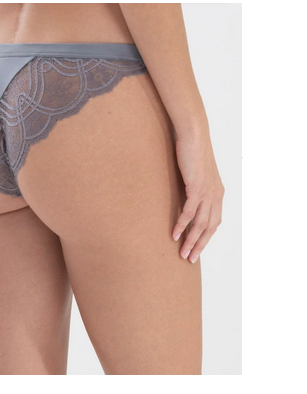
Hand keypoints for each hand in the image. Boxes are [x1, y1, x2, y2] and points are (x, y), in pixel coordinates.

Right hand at [172, 131, 223, 262]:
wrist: (194, 134)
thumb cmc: (192, 151)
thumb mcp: (196, 173)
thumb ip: (195, 187)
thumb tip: (185, 198)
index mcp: (217, 193)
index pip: (214, 222)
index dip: (205, 238)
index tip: (196, 250)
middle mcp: (216, 195)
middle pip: (209, 227)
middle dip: (199, 245)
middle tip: (189, 258)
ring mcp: (208, 192)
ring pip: (201, 223)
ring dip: (191, 240)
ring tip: (182, 252)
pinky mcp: (197, 187)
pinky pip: (190, 211)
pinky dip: (182, 224)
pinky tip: (175, 234)